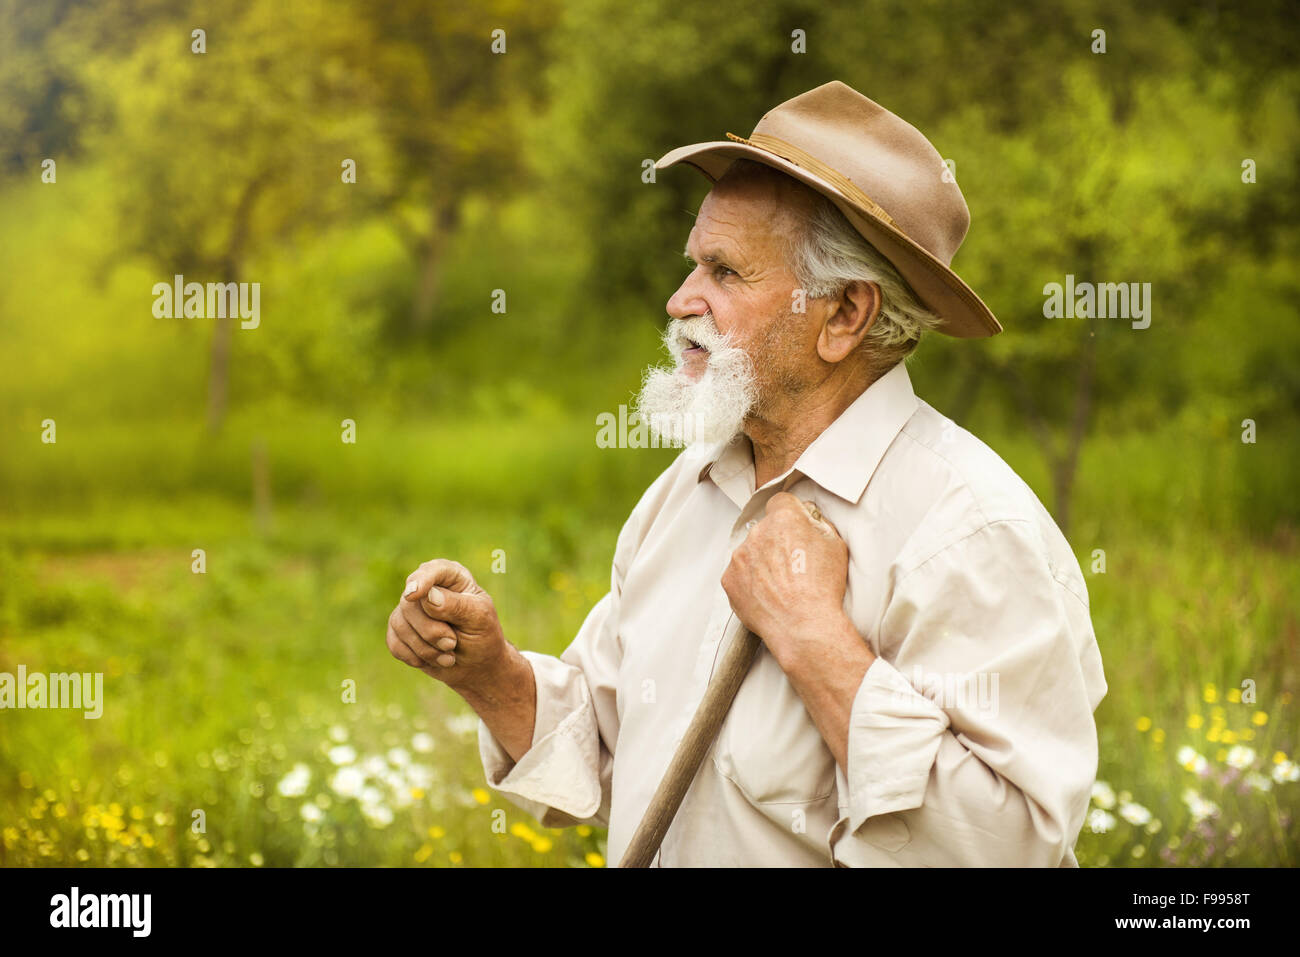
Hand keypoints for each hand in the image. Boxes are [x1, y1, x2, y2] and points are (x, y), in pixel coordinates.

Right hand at [386, 559, 506, 692]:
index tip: (413, 595)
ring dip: (426, 649)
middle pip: (410, 604)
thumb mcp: (479, 619)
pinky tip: (434, 659)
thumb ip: (456, 605)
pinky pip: (395, 644)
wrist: (476, 665)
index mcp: (452, 577)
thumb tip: (427, 596)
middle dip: (431, 632)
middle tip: (452, 644)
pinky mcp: (400, 630)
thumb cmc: (482, 636)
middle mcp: (427, 587)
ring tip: (448, 654)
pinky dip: (415, 657)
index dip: (422, 580)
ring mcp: (410, 609)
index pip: (434, 570)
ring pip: (400, 625)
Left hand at [720, 493, 851, 672]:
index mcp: (783, 519)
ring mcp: (739, 557)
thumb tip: (807, 515)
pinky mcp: (729, 579)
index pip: (781, 502)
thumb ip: (818, 523)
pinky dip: (749, 581)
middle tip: (793, 564)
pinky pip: (738, 574)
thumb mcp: (835, 545)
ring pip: (750, 551)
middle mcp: (757, 533)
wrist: (804, 625)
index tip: (795, 529)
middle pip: (765, 529)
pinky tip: (767, 594)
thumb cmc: (823, 588)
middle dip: (776, 541)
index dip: (790, 515)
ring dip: (761, 562)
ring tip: (781, 584)